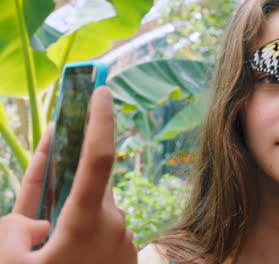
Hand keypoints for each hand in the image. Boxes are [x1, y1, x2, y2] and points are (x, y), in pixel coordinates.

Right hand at [0, 87, 136, 263]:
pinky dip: (86, 231)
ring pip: (96, 208)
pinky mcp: (126, 251)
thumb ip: (13, 229)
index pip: (98, 157)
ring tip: (50, 241)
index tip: (102, 92)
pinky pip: (105, 228)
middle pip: (90, 186)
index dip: (100, 120)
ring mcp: (123, 237)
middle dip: (71, 182)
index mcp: (85, 222)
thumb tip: (38, 221)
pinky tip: (70, 249)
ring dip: (74, 214)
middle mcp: (112, 223)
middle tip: (47, 206)